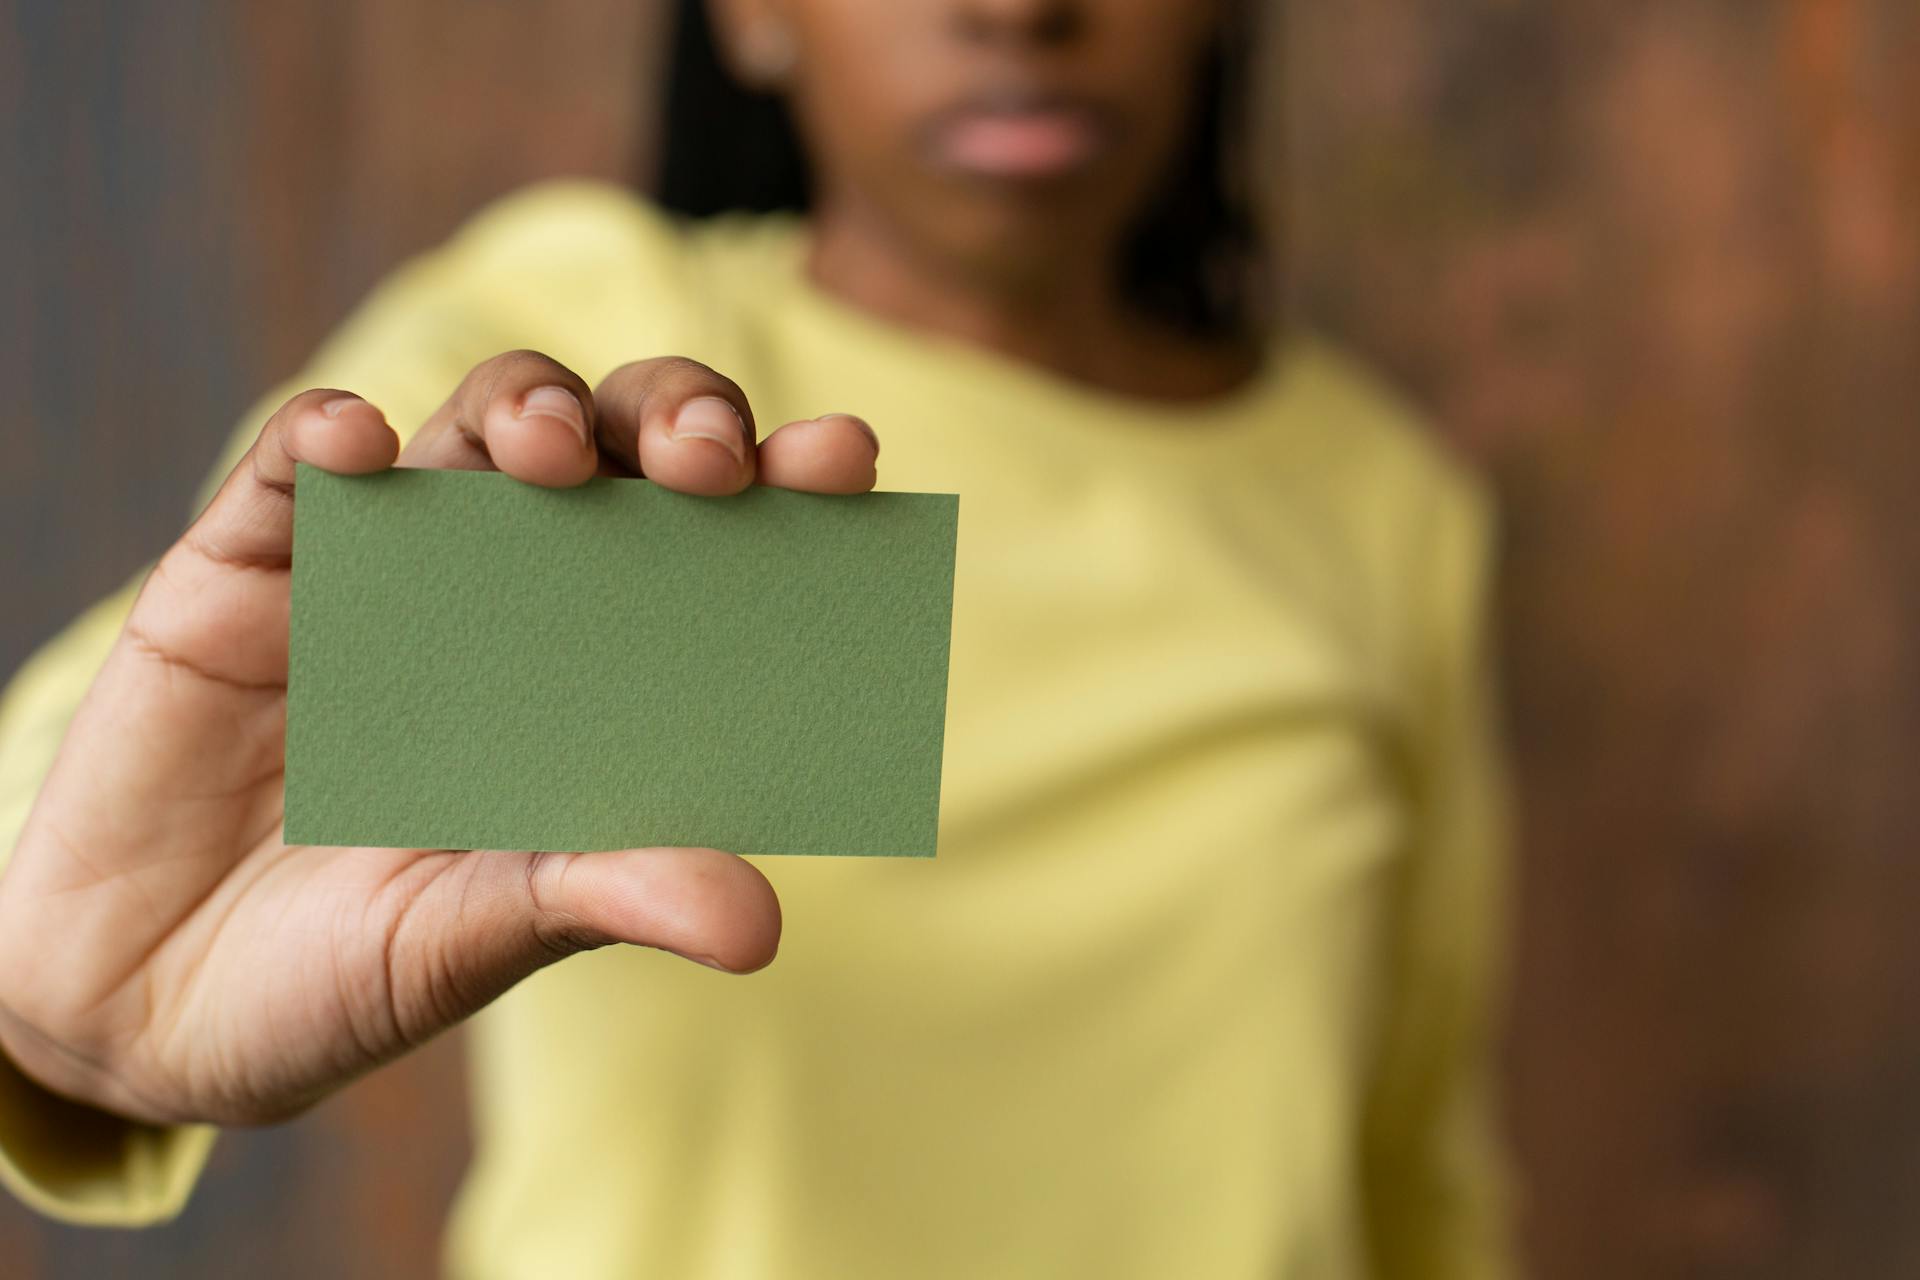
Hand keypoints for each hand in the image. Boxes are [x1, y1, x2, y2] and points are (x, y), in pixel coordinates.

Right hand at [0, 350, 880, 1126]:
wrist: (149, 1002)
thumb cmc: (349, 968)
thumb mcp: (484, 936)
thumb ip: (607, 896)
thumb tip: (760, 921)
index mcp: (600, 669)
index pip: (713, 544)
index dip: (782, 487)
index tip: (843, 457)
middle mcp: (512, 594)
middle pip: (613, 445)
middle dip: (670, 417)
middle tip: (702, 458)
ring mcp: (386, 567)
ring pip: (475, 425)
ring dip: (522, 409)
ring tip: (541, 451)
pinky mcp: (245, 567)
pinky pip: (294, 469)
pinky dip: (329, 441)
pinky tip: (356, 450)